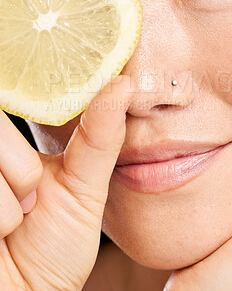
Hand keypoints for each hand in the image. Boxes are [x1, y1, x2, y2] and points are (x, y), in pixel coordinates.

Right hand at [0, 75, 131, 290]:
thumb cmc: (56, 243)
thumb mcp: (84, 185)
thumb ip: (100, 135)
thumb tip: (124, 84)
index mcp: (16, 143)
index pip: (19, 98)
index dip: (29, 119)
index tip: (45, 159)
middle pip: (4, 131)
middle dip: (23, 173)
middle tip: (31, 201)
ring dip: (10, 201)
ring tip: (14, 220)